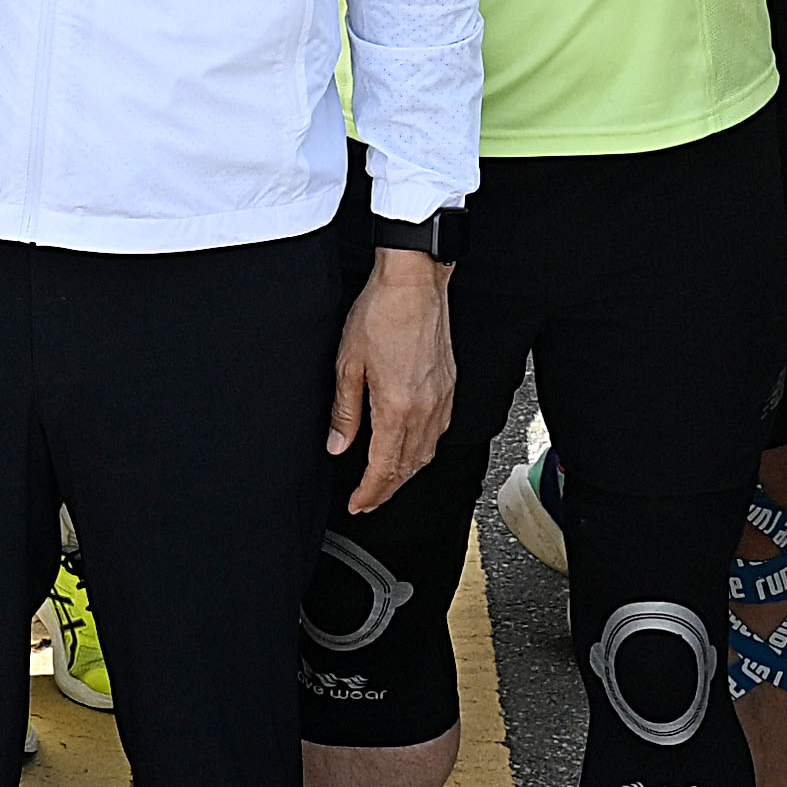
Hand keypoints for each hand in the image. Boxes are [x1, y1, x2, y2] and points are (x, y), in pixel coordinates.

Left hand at [326, 248, 454, 485]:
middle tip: (367, 501)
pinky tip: (411, 448)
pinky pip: (438, 431)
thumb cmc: (380, 314)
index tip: (357, 503)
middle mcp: (425, 409)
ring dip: (406, 473)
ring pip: (427, 453)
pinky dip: (423, 449)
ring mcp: (442, 399)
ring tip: (386, 481)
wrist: (414, 283)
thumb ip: (345, 412)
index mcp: (397, 407)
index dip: (369, 492)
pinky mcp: (449, 386)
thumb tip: (338, 445)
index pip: (384, 467)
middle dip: (386, 490)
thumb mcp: (347, 365)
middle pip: (408, 467)